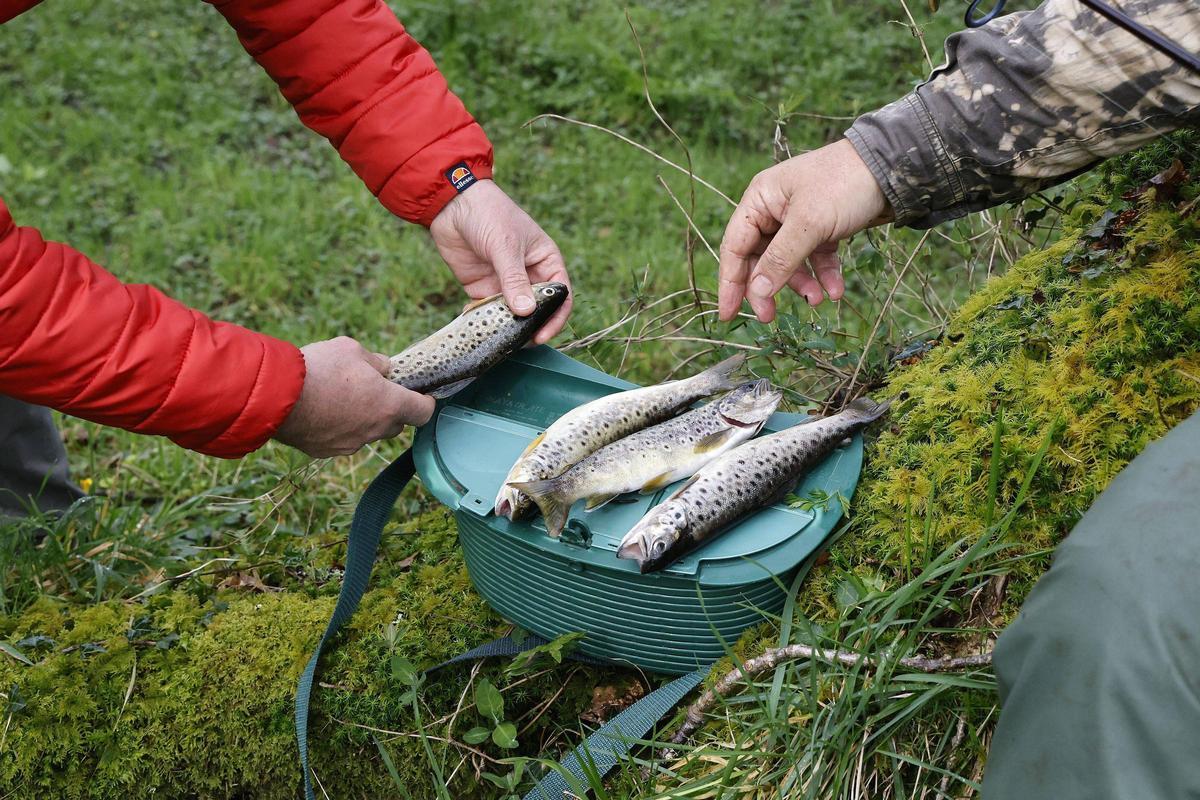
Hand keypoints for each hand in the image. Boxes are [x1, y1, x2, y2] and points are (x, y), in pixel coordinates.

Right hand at [273, 337, 434, 457]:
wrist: (277, 396)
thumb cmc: (319, 369)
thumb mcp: (352, 350)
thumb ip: (375, 361)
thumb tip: (384, 368)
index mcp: (389, 405)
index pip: (424, 413)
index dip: (425, 403)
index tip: (420, 395)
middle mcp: (375, 430)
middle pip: (395, 424)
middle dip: (390, 409)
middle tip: (373, 391)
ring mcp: (351, 444)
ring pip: (368, 433)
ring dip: (363, 419)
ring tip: (341, 398)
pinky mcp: (327, 451)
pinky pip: (342, 440)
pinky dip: (339, 428)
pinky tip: (322, 411)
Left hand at [429, 179, 571, 344]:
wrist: (452, 204)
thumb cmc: (489, 214)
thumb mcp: (505, 246)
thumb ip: (514, 280)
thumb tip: (526, 312)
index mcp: (545, 260)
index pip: (560, 295)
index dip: (555, 317)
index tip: (543, 335)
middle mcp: (529, 275)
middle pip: (537, 309)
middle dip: (530, 326)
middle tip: (520, 342)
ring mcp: (505, 283)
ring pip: (512, 314)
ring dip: (506, 326)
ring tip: (498, 337)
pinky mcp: (483, 288)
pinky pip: (487, 311)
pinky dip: (483, 320)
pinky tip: (475, 321)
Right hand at [718, 139, 893, 322]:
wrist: (892, 166)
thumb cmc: (844, 183)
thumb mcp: (810, 223)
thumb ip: (781, 259)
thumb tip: (757, 292)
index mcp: (760, 199)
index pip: (735, 246)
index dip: (730, 282)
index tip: (727, 314)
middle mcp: (774, 209)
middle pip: (760, 258)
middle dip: (768, 287)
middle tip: (770, 317)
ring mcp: (798, 219)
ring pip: (789, 261)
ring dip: (801, 283)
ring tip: (818, 299)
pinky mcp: (822, 227)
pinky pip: (815, 257)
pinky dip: (823, 274)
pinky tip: (835, 290)